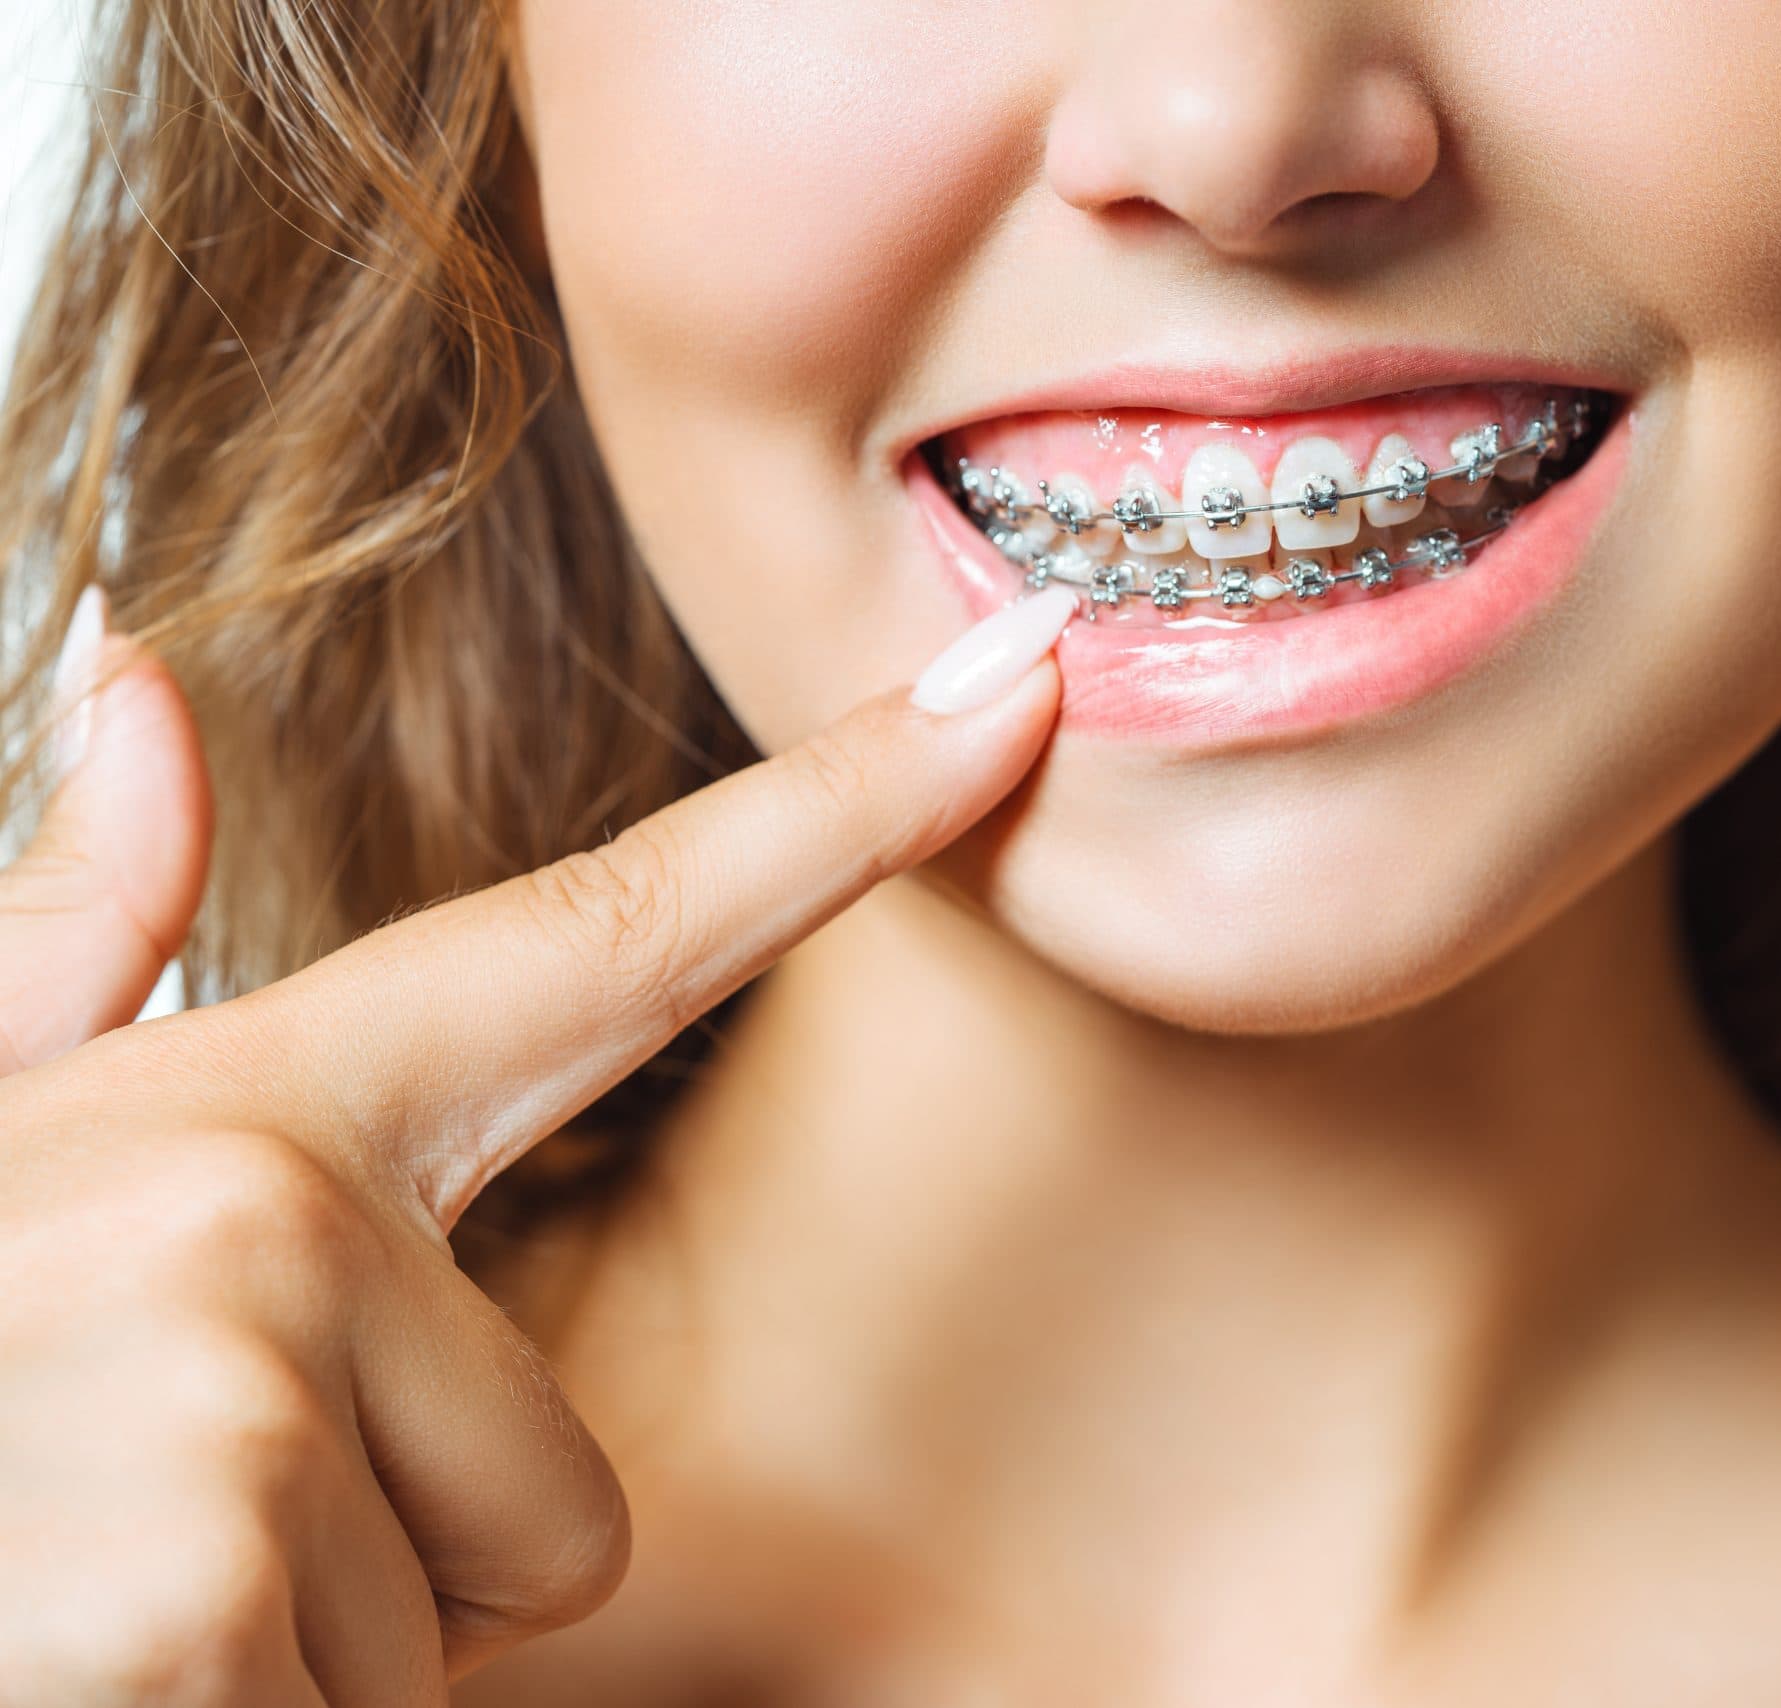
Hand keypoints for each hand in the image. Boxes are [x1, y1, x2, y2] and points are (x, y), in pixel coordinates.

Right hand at [0, 588, 1064, 1704]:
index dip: (850, 805)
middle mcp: (261, 1218)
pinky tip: (110, 1675)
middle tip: (161, 1535)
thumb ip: (71, 953)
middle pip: (560, 1487)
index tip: (1032, 679)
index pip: (620, 928)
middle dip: (391, 1567)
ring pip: (471, 1634)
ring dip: (302, 1667)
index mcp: (249, 1109)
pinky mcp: (192, 1604)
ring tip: (114, 1603)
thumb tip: (139, 681)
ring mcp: (231, 1407)